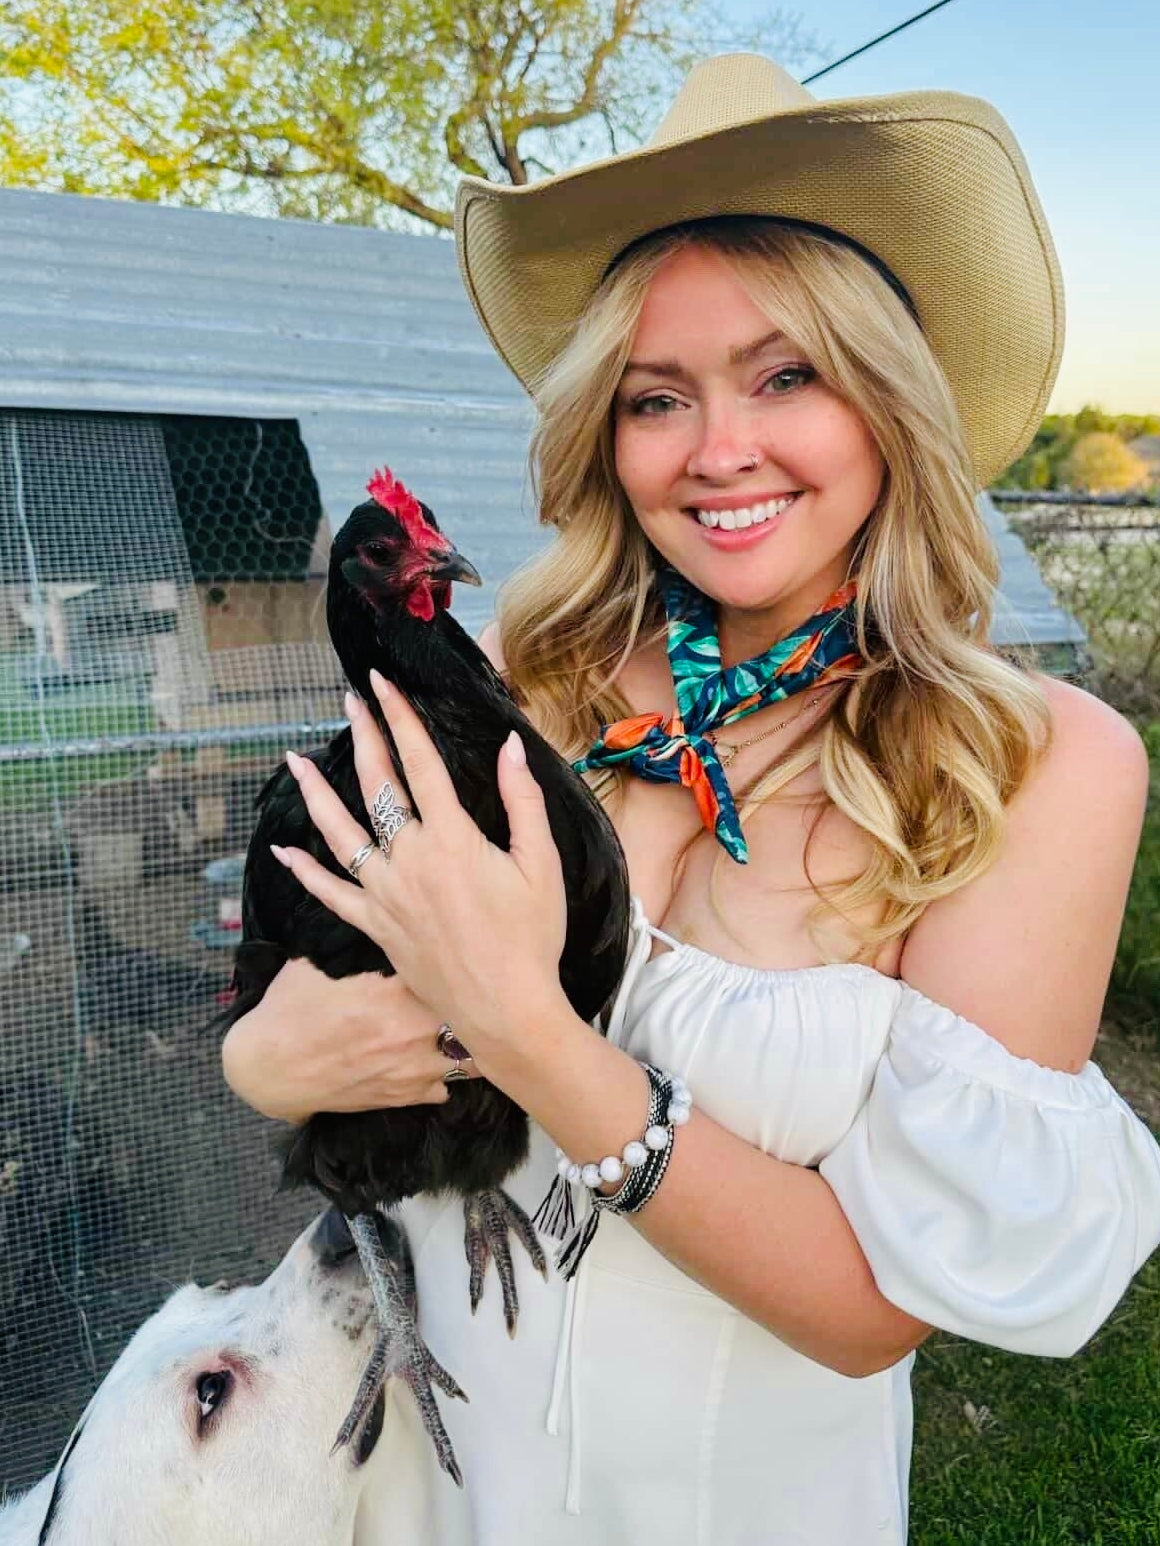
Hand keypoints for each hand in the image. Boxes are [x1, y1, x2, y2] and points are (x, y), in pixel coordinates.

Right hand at [221, 958, 466, 1123]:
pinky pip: (446, 1086)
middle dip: (473, 999)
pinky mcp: (406, 1097)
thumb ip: (353, 941)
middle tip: (476, 987)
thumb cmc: (289, 1010)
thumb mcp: (319, 961)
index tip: (462, 950)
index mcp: (395, 991)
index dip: (457, 959)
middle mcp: (413, 1031)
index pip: (449, 968)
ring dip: (469, 1040)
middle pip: (470, 1012)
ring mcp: (414, 1068)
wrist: (269, 1070)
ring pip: (471, 1056)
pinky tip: (435, 1059)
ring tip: (470, 1026)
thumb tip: (379, 916)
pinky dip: (445, 1073)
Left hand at [270, 670, 568, 1075]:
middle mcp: (410, 860)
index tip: (382, 683)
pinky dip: (304, 872)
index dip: (401, 718)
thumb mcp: (541, 864)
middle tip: (348, 700)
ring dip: (314, 793)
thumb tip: (509, 746)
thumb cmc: (532, 938)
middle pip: (376, 786)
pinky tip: (281, 851)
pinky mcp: (377, 927)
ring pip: (340, 833)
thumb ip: (523, 801)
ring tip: (291, 759)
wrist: (507, 1010)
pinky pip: (331, 894)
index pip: (420, 762)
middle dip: (361, 736)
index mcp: (452, 838)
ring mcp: (387, 894)